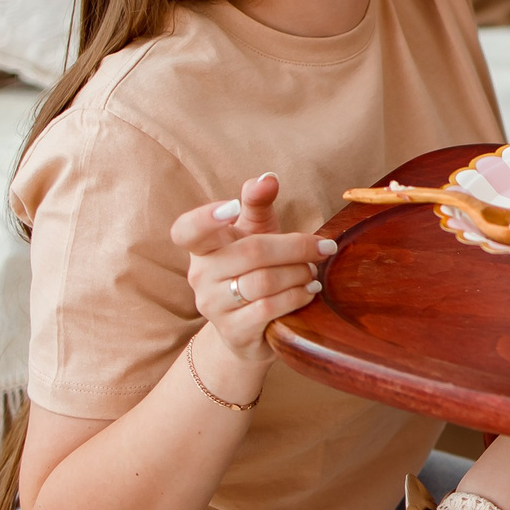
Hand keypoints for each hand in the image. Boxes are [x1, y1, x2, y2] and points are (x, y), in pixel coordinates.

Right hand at [168, 172, 334, 368]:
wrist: (247, 328)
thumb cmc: (252, 269)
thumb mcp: (254, 232)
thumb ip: (257, 203)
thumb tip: (268, 178)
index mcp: (201, 246)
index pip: (187, 230)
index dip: (205, 218)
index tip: (231, 207)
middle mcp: (200, 275)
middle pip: (251, 252)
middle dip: (295, 248)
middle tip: (322, 248)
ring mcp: (212, 305)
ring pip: (263, 282)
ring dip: (299, 273)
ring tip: (313, 271)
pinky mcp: (233, 330)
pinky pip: (269, 308)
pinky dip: (296, 296)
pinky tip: (309, 291)